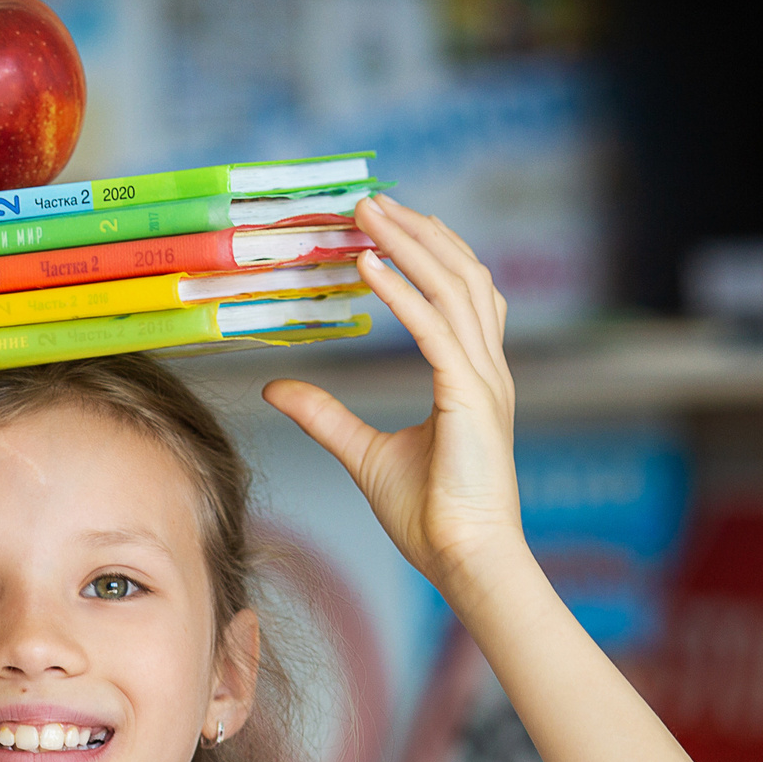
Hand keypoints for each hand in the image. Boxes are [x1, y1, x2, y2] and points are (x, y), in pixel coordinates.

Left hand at [263, 194, 526, 598]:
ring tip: (368, 214)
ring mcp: (484, 380)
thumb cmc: (432, 517)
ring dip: (409, 244)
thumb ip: (325, 416)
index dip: (427, 253)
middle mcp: (486, 369)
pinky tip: (369, 266)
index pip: (458, 295)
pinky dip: (402, 292)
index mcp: (473, 378)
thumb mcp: (365, 454)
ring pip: (452, 287)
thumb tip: (276, 388)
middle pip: (459, 275)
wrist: (466, 559)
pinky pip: (434, 330)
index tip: (388, 225)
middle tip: (371, 202)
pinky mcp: (469, 397)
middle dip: (417, 232)